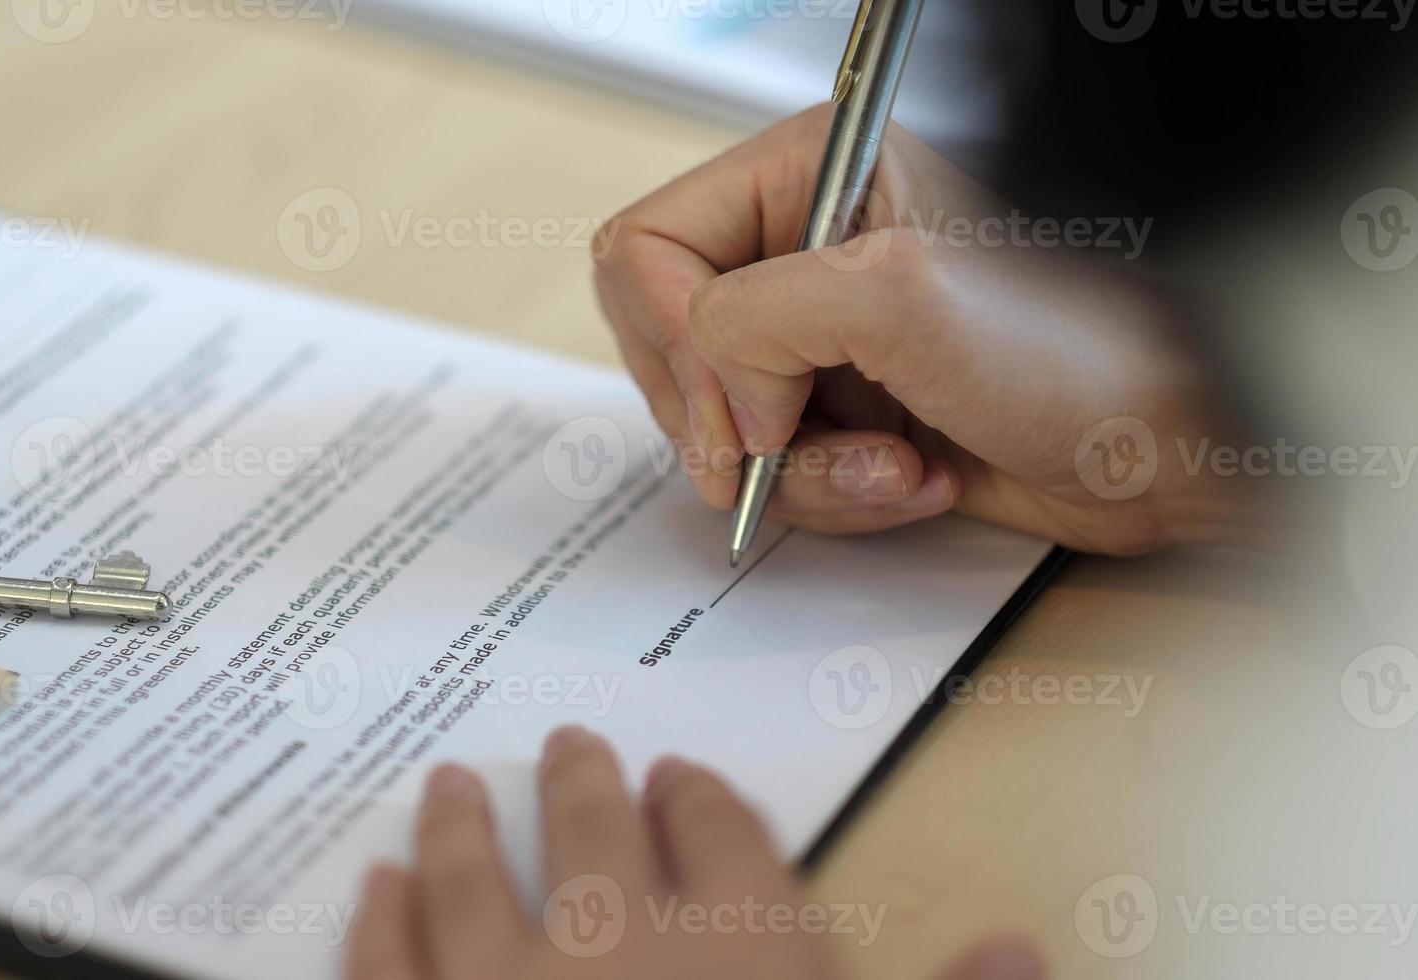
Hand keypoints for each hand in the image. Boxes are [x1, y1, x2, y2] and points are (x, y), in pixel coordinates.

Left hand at [347, 727, 1041, 979]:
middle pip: (593, 833)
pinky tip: (372, 885)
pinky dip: (377, 921)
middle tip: (566, 744)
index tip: (679, 773)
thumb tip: (1028, 944)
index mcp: (742, 948)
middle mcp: (616, 942)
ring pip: (471, 878)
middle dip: (581, 785)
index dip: (701, 800)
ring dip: (460, 827)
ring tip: (448, 786)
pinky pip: (384, 967)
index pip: (724, 836)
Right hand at [593, 104, 1250, 554]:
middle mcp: (803, 248)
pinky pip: (774, 471)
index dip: (677, 340)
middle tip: (793, 443)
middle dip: (733, 416)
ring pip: (714, 421)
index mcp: (809, 171)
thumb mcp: (901, 299)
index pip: (647, 244)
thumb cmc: (1083, 347)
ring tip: (897, 463)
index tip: (743, 412)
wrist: (1174, 443)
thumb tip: (714, 401)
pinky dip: (835, 495)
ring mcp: (822, 336)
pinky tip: (917, 476)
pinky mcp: (844, 410)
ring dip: (801, 469)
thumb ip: (755, 320)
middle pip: (665, 338)